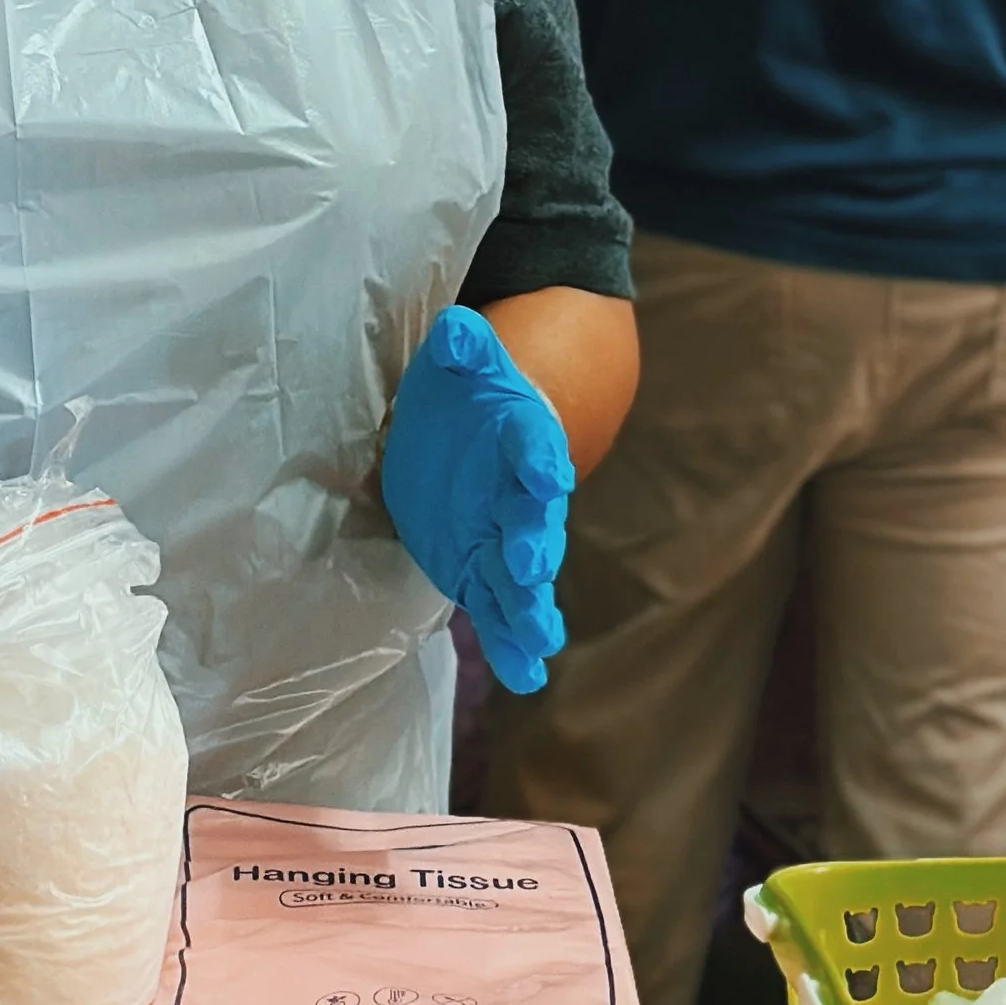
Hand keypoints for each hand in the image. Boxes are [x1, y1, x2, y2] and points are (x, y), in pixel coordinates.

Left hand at [381, 305, 574, 697]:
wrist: (479, 425)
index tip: (548, 475)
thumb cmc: (469, 389)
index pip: (533, 444)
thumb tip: (457, 331)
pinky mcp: (481, 566)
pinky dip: (512, 640)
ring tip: (540, 641)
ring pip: (521, 576)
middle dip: (532, 544)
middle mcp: (520, 494)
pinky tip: (528, 674)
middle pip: (532, 521)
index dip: (540, 459)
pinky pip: (497, 607)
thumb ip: (462, 348)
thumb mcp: (459, 359)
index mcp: (521, 435)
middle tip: (531, 565)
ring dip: (528, 606)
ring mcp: (504, 535)